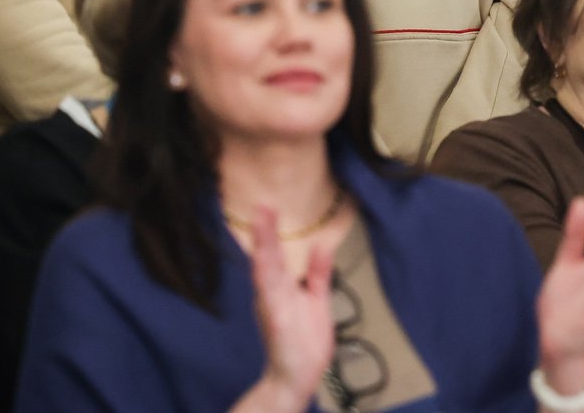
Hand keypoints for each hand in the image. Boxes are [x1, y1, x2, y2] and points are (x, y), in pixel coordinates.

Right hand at [237, 206, 334, 412]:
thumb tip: (322, 244)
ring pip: (265, 272)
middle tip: (261, 205)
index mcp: (280, 288)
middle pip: (266, 258)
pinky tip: (265, 264)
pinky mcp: (278, 322)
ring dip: (263, 246)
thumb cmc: (304, 342)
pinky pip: (271, 297)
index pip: (274, 255)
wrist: (296, 379)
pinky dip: (268, 279)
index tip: (267, 206)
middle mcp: (271, 294)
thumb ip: (318, 273)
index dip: (270, 231)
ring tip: (261, 221)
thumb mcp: (317, 300)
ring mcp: (272, 307)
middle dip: (263, 232)